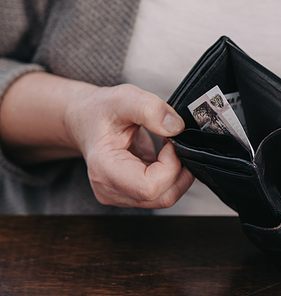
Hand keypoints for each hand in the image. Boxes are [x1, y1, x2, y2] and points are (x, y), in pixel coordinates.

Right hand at [64, 83, 193, 207]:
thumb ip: (150, 109)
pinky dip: (170, 176)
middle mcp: (110, 190)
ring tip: (168, 147)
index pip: (150, 187)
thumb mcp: (124, 98)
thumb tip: (176, 127)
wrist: (85, 119)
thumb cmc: (99, 111)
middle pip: (162, 197)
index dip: (170, 166)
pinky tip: (164, 156)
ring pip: (164, 198)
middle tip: (175, 144)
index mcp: (104, 170)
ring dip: (176, 173)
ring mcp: (120, 196)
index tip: (170, 141)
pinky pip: (161, 193)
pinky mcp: (130, 195)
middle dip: (179, 171)